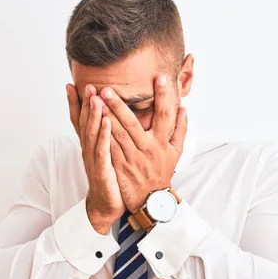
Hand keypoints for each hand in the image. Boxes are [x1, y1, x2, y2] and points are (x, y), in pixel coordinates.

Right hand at [67, 83, 125, 233]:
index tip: (71, 85)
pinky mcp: (102, 170)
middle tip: (87, 85)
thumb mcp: (105, 155)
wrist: (106, 205)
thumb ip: (104, 137)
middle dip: (85, 103)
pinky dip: (104, 135)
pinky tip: (108, 122)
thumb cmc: (108, 178)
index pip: (79, 121)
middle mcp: (88, 150)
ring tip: (96, 97)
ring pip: (92, 133)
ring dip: (94, 115)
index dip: (74, 104)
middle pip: (84, 123)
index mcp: (89, 146)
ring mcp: (94, 160)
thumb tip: (107, 118)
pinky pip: (103, 150)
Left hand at [99, 75, 187, 212]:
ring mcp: (133, 158)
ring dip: (106, 115)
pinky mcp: (120, 166)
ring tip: (96, 100)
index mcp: (163, 142)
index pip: (165, 114)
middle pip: (133, 123)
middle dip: (120, 104)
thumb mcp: (176, 153)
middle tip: (108, 88)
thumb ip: (180, 130)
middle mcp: (148, 149)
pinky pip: (109, 148)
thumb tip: (184, 109)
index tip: (161, 77)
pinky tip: (93, 122)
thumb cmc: (162, 172)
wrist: (151, 200)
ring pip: (118, 134)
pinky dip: (102, 134)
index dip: (164, 96)